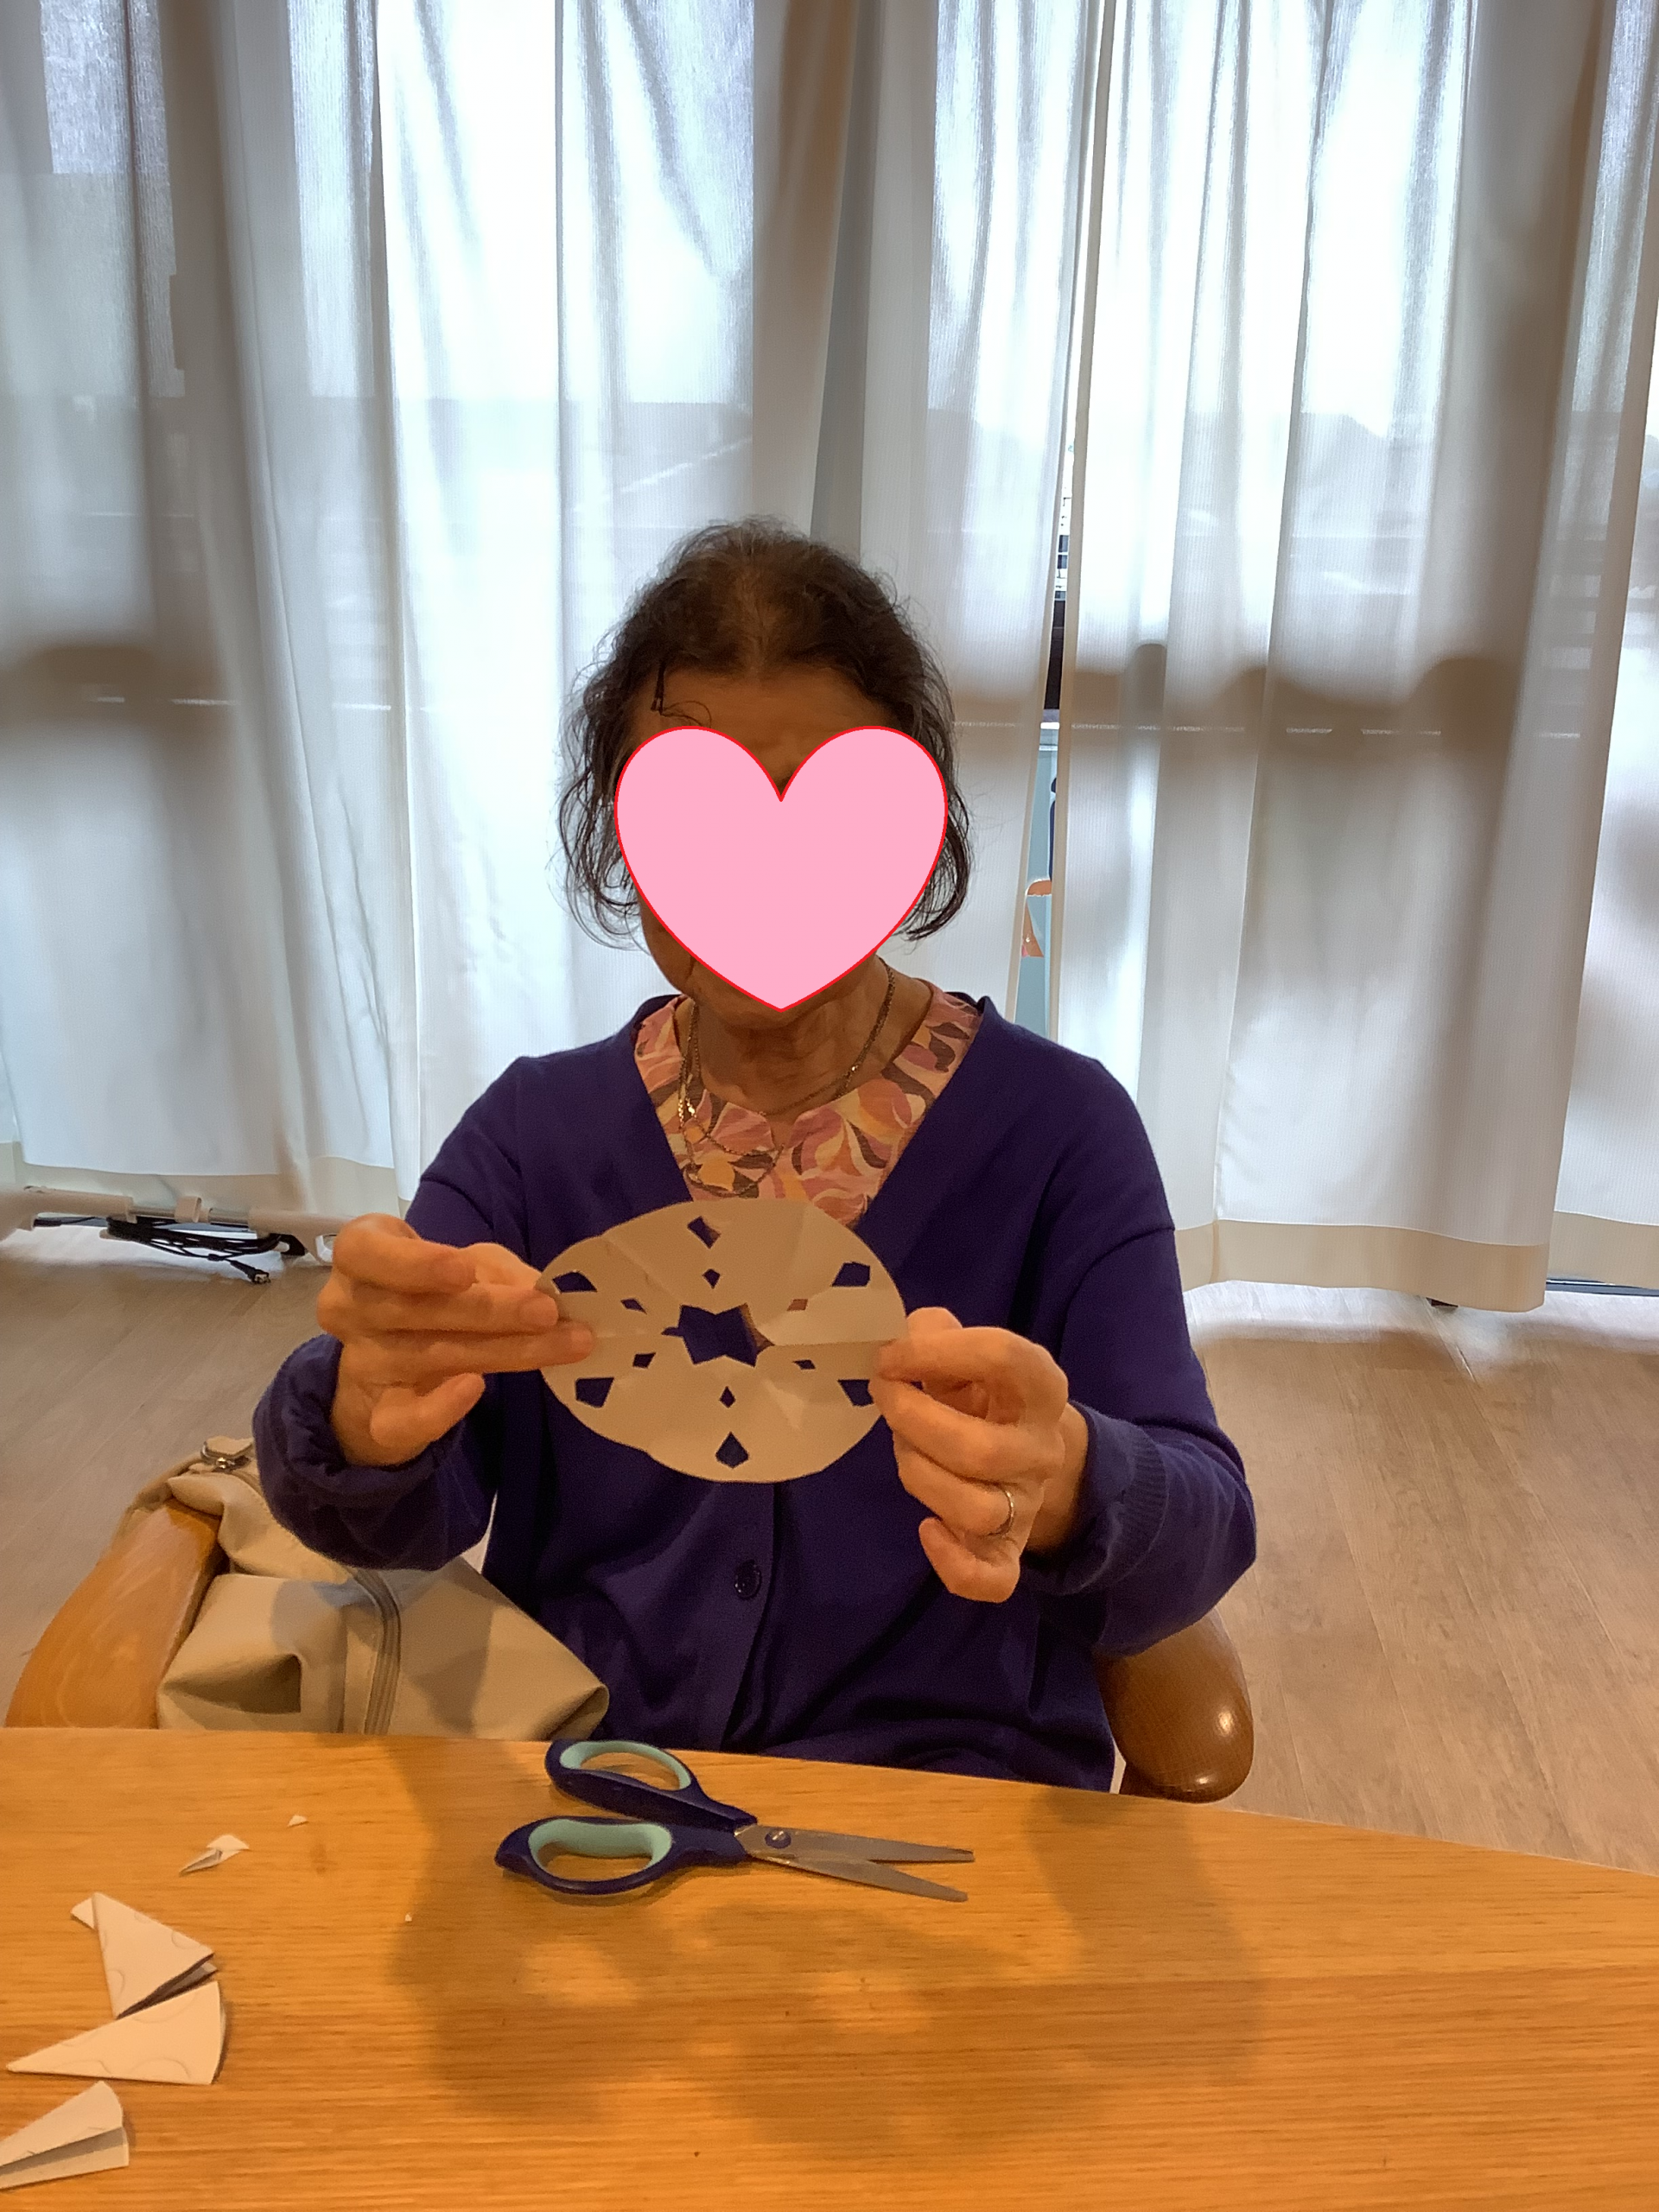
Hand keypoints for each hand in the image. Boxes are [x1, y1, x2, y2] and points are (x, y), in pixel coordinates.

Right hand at [318, 1214, 593, 1467]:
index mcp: (360, 1257)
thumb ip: (496, 1270)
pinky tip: (475, 1388)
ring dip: (504, 1350)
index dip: (414, 1263)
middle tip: (547, 1311)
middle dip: (490, 1310)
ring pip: (431, 1356)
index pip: (365, 1252)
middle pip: (415, 1309)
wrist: (387, 1369)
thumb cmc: (429, 1292)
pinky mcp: (376, 1416)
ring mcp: (363, 1364)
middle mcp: (350, 1310)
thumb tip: (541, 1288)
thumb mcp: (462, 1264)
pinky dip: (438, 1409)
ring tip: (563, 1344)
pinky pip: (402, 1419)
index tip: (464, 1270)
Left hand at [870, 1308, 1089, 1602]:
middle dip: (914, 1422)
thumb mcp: (964, 1355)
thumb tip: (904, 1332)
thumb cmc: (982, 1395)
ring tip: (903, 1449)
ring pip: (977, 1511)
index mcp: (1041, 1388)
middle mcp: (1042, 1449)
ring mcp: (1028, 1504)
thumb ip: (933, 1334)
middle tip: (883, 1395)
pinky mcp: (1009, 1550)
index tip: (891, 1356)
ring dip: (921, 1477)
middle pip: (981, 1451)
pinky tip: (927, 1530)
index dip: (937, 1352)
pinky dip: (954, 1563)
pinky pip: (992, 1578)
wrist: (1024, 1451)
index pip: (1004, 1358)